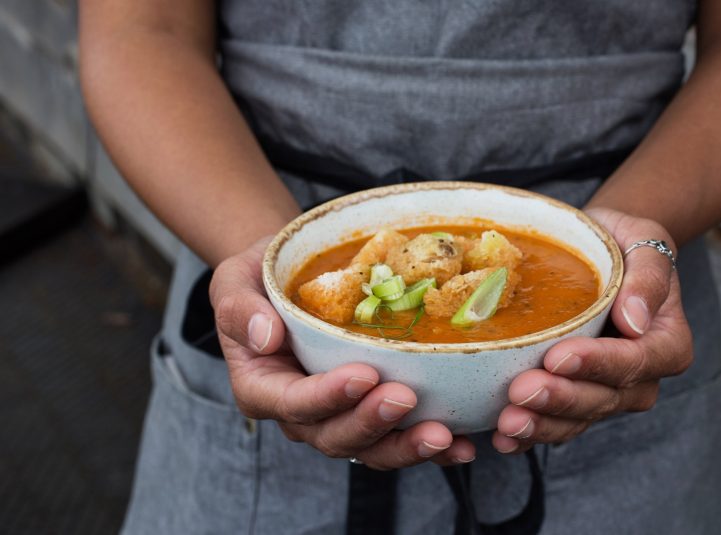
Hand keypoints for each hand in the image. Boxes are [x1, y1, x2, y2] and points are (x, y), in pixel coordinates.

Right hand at [210, 237, 475, 468]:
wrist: (291, 277)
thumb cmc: (262, 277)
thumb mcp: (235, 281)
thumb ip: (240, 309)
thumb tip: (265, 336)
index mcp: (262, 387)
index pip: (292, 402)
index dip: (327, 396)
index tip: (363, 375)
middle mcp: (300, 413)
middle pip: (334, 435)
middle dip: (372, 423)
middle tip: (406, 399)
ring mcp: (338, 416)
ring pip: (370, 447)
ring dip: (406, 445)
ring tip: (444, 435)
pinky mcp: (370, 411)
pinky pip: (398, 437)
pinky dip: (430, 446)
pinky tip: (462, 444)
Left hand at [493, 208, 692, 453]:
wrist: (598, 250)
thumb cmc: (625, 243)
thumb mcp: (646, 242)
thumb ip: (650, 278)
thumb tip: (636, 320)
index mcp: (666, 343)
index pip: (635, 361)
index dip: (597, 364)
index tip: (557, 357)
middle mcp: (639, 378)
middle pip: (603, 398)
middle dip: (561, 399)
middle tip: (521, 391)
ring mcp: (605, 393)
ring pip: (577, 420)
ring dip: (541, 424)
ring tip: (507, 421)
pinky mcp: (574, 400)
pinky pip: (554, 424)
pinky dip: (527, 437)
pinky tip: (500, 438)